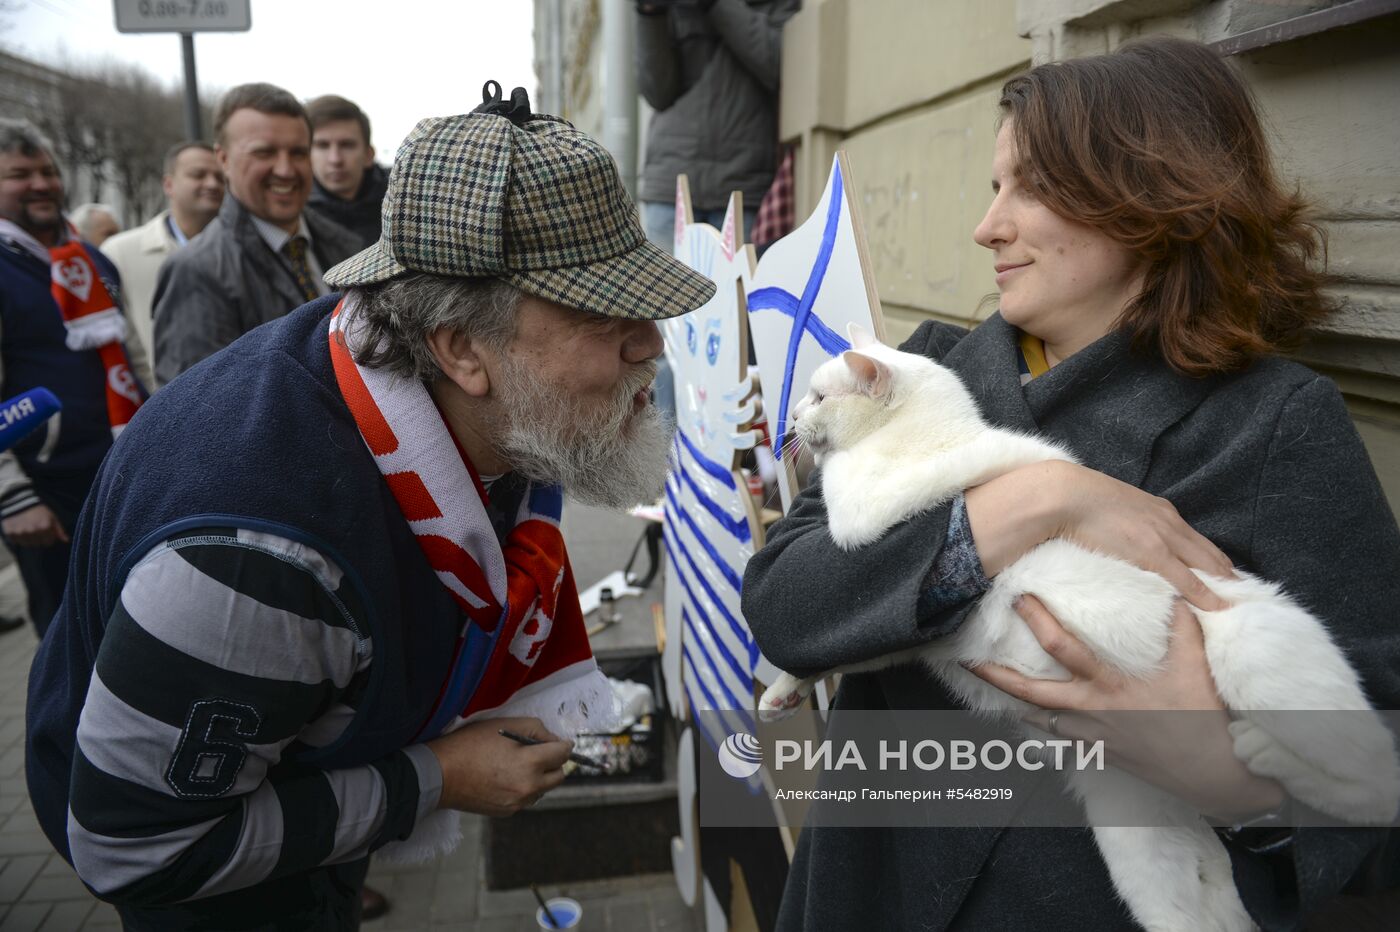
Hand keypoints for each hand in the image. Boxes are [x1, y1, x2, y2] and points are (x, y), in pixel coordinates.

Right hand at [2, 504, 68, 547]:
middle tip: (35, 529)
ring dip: (28, 539)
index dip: (48, 538)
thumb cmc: (39, 510)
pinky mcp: (11, 532)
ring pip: (27, 544)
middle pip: (38, 544)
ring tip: (28, 529)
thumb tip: (66, 540)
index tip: (45, 532)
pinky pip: (16, 541)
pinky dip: (18, 537)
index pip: (48, 543)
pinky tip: (20, 529)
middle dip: (38, 538)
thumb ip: (59, 530)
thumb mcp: (52, 517)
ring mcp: (21, 532)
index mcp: (45, 527)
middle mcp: (33, 531)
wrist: (20, 502)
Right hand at [427, 717, 573, 816]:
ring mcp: (518, 802)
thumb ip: (537, 729)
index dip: (563, 744)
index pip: (563, 754)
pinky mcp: (506, 812)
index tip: (560, 742)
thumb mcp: (506, 724)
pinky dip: (523, 788)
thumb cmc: (471, 744)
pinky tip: (506, 778)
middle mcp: (529, 787)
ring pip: (543, 789)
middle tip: (541, 752)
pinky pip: (525, 799)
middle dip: (554, 763)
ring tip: (519, 765)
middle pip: (558, 776)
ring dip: (539, 777)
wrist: (440, 775)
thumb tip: (553, 741)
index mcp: (531, 764)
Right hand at [966, 460, 1232, 610]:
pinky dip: (1206, 595)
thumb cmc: (1077, 501)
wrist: (1063, 494)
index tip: (1226, 580)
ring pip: (1208, 566)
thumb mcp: (1112, 509)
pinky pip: (1188, 580)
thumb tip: (1122, 540)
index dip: (1215, 562)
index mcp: (1161, 512)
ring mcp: (1164, 537)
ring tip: (1236, 607)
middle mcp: (1170, 523)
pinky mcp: (1153, 553)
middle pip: (1211, 554)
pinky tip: (1218, 609)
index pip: (1198, 542)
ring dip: (1223, 587)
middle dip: (1228, 576)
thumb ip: (1125, 524)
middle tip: (1243, 599)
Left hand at [967, 595, 1284, 821]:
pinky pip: (1059, 738)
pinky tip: (1030, 715)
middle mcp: (1091, 710)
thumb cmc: (1204, 718)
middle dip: (996, 676)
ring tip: (989, 685)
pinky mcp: (1098, 753)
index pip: (1062, 648)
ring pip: (1038, 718)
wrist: (1212, 774)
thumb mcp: (1195, 666)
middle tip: (968, 660)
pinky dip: (1041, 724)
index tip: (1018, 600)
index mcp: (1109, 684)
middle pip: (1030, 693)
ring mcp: (1091, 736)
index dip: (1038, 623)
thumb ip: (1182, 627)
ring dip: (1012, 702)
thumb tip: (1176, 593)